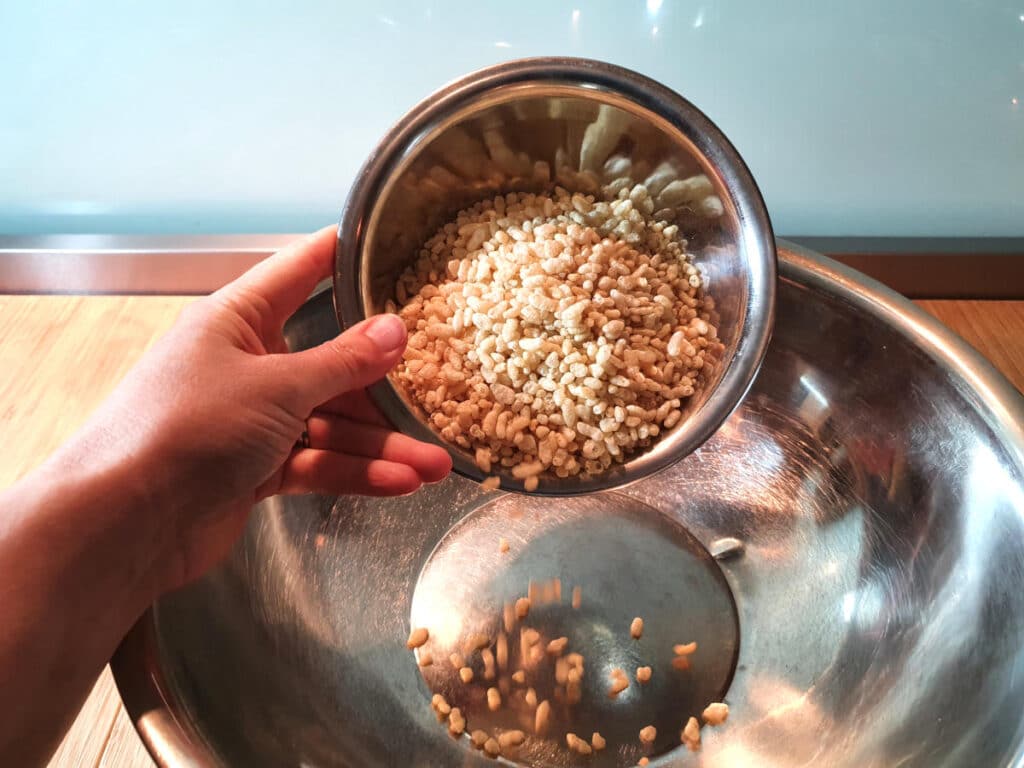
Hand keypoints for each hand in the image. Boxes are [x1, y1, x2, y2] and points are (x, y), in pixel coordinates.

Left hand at [50, 225, 451, 589]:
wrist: (125, 523)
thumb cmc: (191, 427)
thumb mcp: (277, 386)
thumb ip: (342, 362)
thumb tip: (396, 330)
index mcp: (238, 319)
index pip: (301, 272)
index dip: (345, 257)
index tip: (395, 246)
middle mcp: (247, 363)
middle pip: (330, 363)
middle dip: (384, 387)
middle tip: (440, 392)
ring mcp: (252, 420)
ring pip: (330, 422)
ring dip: (382, 444)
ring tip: (436, 463)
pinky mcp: (256, 470)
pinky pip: (317, 462)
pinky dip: (355, 473)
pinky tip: (401, 483)